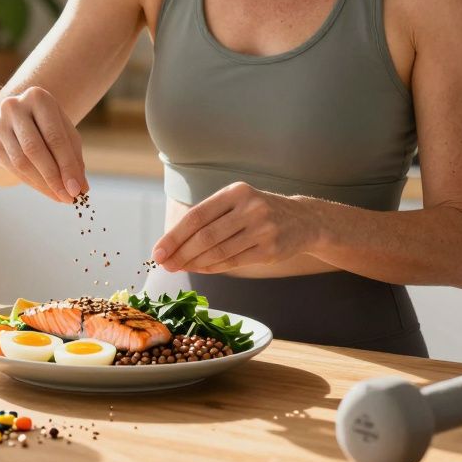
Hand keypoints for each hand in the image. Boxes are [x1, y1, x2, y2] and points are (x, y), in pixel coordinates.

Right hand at [0, 86, 88, 202]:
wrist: (18, 119)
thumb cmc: (49, 126)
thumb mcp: (65, 132)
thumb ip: (74, 157)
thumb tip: (81, 188)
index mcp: (38, 98)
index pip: (54, 137)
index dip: (67, 165)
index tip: (78, 189)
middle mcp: (15, 108)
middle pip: (34, 149)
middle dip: (54, 177)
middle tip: (70, 197)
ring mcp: (0, 125)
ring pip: (22, 162)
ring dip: (43, 184)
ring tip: (60, 197)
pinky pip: (13, 169)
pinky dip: (32, 183)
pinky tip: (47, 190)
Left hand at [152, 182, 315, 272]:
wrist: (303, 220)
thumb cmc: (258, 212)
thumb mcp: (236, 202)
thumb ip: (208, 217)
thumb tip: (173, 243)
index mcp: (236, 192)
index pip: (197, 216)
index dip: (174, 235)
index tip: (158, 251)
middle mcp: (250, 208)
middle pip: (205, 236)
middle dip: (181, 253)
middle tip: (165, 264)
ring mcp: (262, 229)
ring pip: (219, 251)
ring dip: (194, 263)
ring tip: (179, 267)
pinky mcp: (270, 250)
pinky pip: (233, 262)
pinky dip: (213, 267)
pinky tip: (200, 269)